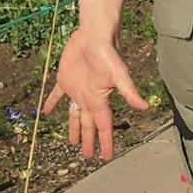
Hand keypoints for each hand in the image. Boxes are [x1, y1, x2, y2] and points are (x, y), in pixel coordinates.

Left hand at [45, 25, 149, 161]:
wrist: (94, 36)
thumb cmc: (108, 54)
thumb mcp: (120, 74)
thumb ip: (129, 92)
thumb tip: (145, 108)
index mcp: (101, 100)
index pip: (104, 126)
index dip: (106, 142)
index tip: (108, 157)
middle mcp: (89, 98)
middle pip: (89, 125)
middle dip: (89, 140)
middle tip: (88, 156)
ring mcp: (77, 90)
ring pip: (75, 114)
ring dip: (74, 128)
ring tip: (72, 142)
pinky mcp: (65, 80)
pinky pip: (57, 96)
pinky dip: (52, 104)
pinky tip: (48, 111)